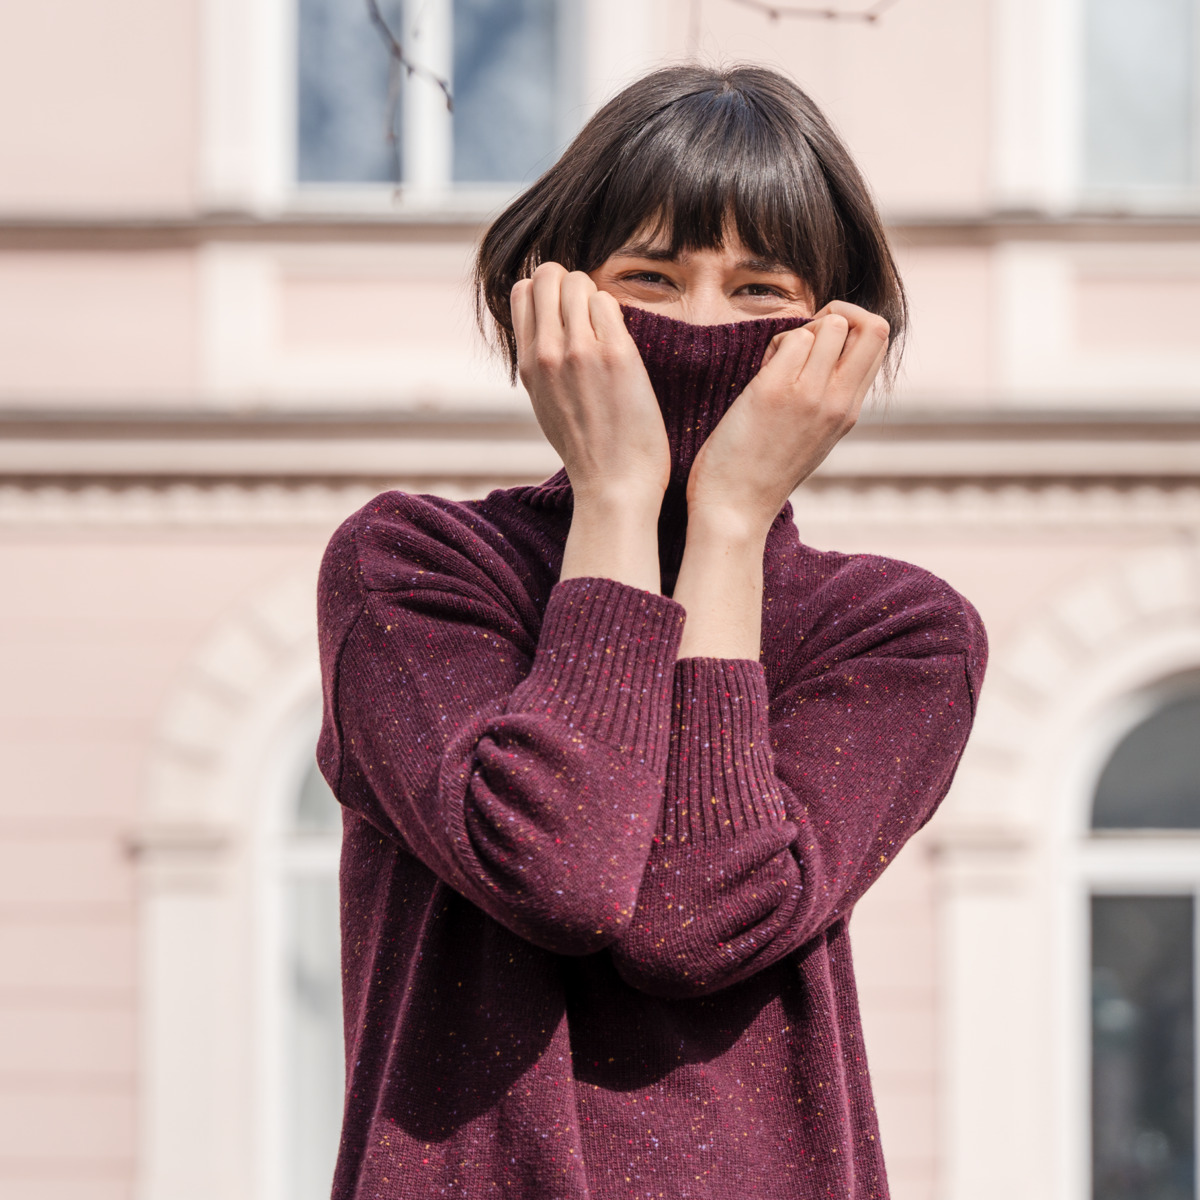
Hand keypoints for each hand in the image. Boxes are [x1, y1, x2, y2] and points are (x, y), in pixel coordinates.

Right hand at [512, 264, 669, 510]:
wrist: (613, 485)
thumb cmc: (588, 452)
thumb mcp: (546, 406)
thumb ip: (543, 366)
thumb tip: (548, 331)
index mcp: (527, 366)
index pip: (523, 292)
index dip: (548, 292)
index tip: (567, 312)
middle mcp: (546, 353)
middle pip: (548, 275)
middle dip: (572, 284)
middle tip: (591, 314)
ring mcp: (580, 351)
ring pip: (579, 282)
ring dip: (596, 296)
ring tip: (609, 330)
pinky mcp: (615, 354)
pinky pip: (608, 301)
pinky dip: (616, 313)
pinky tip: (624, 343)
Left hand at [685, 300, 888, 534]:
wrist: (734, 510)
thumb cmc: (760, 474)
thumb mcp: (811, 437)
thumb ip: (825, 399)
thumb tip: (821, 356)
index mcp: (849, 412)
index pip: (879, 342)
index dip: (852, 327)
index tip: (820, 344)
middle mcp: (839, 402)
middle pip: (874, 325)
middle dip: (840, 314)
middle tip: (805, 337)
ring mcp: (810, 396)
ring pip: (830, 324)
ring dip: (800, 330)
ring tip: (776, 362)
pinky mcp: (775, 391)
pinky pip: (791, 337)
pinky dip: (774, 343)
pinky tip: (758, 373)